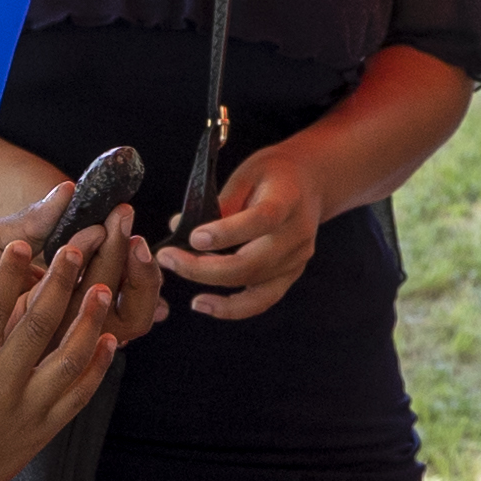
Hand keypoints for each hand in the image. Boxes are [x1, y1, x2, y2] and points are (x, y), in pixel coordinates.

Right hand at [0, 220, 132, 480]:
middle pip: (37, 327)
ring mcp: (27, 411)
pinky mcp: (46, 429)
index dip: (8, 275)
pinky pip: (79, 395)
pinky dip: (97, 367)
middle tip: (74, 250)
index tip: (21, 244)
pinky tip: (109, 339)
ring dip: (88, 321)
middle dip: (58, 284)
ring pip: (68, 359)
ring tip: (102, 288)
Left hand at [156, 144, 325, 322]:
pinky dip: (232, 308)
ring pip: (254, 285)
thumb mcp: (247, 172)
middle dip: (205, 267)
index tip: (193, 237)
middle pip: (253, 263)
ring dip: (212, 285)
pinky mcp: (291, 274)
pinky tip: (205, 304)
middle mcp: (297, 234)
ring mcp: (297, 258)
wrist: (311, 183)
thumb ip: (219, 202)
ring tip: (178, 273)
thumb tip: (179, 227)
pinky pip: (262, 300)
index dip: (227, 233)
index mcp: (288, 200)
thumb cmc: (274, 174)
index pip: (261, 220)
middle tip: (169, 258)